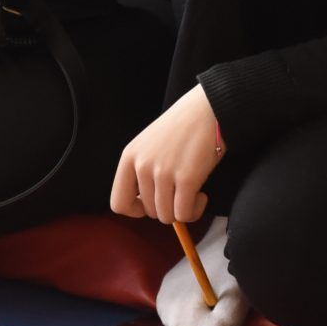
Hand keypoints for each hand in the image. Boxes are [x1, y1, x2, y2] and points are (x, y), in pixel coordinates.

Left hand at [111, 83, 223, 224]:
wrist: (208, 109)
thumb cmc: (182, 128)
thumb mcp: (149, 145)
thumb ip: (142, 171)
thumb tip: (145, 207)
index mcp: (130, 157)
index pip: (118, 203)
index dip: (136, 210)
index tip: (151, 202)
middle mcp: (143, 166)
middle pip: (149, 212)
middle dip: (166, 207)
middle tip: (181, 192)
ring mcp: (163, 173)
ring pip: (166, 216)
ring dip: (182, 210)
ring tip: (193, 194)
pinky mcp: (186, 178)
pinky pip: (184, 213)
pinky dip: (194, 211)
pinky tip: (202, 196)